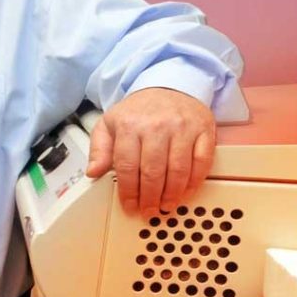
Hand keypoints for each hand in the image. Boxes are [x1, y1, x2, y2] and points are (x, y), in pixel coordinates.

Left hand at [85, 87, 215, 216]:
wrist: (170, 84)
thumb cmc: (140, 110)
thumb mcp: (111, 123)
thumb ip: (99, 148)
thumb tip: (93, 172)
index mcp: (130, 124)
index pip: (127, 166)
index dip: (128, 192)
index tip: (129, 206)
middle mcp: (157, 126)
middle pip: (153, 172)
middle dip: (150, 198)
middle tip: (149, 211)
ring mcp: (182, 128)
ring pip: (178, 171)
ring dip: (171, 195)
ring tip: (165, 205)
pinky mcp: (203, 130)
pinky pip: (201, 162)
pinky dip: (194, 182)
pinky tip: (185, 192)